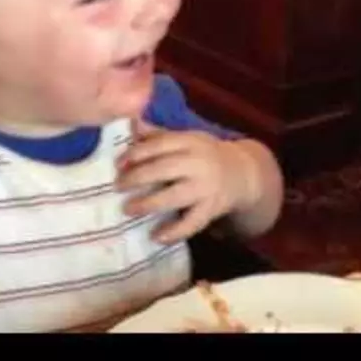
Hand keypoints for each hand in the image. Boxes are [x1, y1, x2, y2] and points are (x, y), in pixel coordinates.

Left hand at [116, 120, 255, 243]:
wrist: (243, 173)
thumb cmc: (205, 154)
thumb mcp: (187, 139)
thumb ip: (160, 135)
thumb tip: (131, 124)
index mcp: (191, 141)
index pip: (160, 144)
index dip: (137, 153)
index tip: (118, 164)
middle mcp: (199, 163)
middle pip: (165, 169)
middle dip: (138, 178)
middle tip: (117, 186)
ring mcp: (207, 187)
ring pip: (176, 196)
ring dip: (149, 203)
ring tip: (128, 210)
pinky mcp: (213, 208)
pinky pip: (192, 222)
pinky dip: (174, 231)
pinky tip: (156, 236)